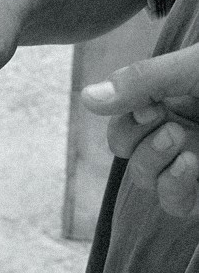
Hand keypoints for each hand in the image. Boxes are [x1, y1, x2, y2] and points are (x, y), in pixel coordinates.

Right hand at [82, 44, 198, 216]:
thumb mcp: (191, 67)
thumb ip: (140, 82)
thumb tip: (86, 98)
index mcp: (171, 101)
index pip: (123, 120)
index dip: (127, 119)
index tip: (151, 106)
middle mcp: (178, 131)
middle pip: (126, 152)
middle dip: (138, 141)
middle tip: (170, 126)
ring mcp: (192, 161)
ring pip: (146, 181)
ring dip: (153, 164)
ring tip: (183, 142)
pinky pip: (175, 205)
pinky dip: (174, 188)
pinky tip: (189, 165)